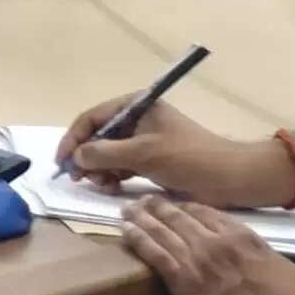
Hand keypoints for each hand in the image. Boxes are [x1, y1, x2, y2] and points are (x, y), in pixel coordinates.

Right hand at [60, 95, 294, 209]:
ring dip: (99, 170)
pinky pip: (120, 166)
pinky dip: (113, 176)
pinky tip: (113, 187)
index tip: (62, 162)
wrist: (232, 179)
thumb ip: (105, 153)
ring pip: (107, 153)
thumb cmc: (190, 158)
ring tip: (102, 185)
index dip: (73, 139)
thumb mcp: (144, 153)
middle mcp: (138, 120)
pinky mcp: (151, 160)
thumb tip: (76, 157)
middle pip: (97, 136)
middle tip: (80, 178)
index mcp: (137, 106)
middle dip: (86, 157)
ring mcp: (144, 141)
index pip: (92, 117)